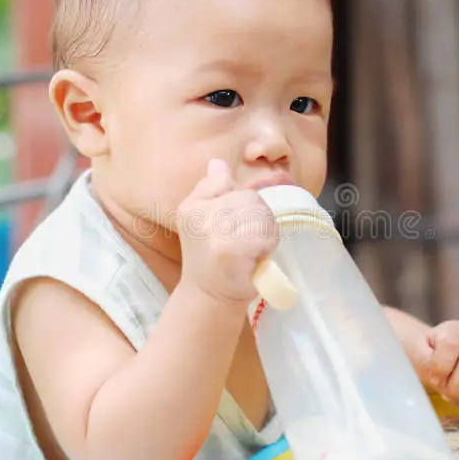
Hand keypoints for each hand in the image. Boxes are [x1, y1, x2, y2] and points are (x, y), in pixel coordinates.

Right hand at [177, 159, 278, 307]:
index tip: (234, 225)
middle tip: (248, 240)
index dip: (242, 203)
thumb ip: (211, 190)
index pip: (227, 182)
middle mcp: (198, 215)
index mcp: (191, 206)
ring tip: (253, 249)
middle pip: (250, 197)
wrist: (209, 297)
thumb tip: (217, 163)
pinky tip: (256, 257)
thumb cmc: (212, 258)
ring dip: (265, 233)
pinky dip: (267, 245)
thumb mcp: (203, 221)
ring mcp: (213, 232)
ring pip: (260, 213)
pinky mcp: (230, 249)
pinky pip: (264, 234)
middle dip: (257, 218)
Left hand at [413, 320, 458, 409]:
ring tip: (457, 395)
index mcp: (455, 329)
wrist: (440, 356)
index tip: (432, 377)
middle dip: (454, 386)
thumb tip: (432, 368)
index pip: (450, 345)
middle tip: (444, 390)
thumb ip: (423, 358)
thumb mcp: (418, 352)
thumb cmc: (428, 355)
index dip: (438, 368)